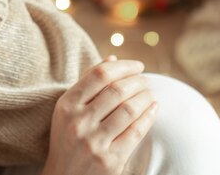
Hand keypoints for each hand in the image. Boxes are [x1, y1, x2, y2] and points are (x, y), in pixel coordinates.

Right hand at [41, 56, 157, 174]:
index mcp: (67, 104)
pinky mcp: (110, 161)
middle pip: (117, 90)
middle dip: (138, 81)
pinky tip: (153, 109)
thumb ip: (88, 83)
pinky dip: (148, 117)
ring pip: (128, 109)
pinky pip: (135, 132)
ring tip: (150, 94)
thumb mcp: (68, 109)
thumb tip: (112, 58)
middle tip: (147, 81)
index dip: (123, 66)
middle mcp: (78, 122)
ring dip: (145, 98)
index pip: (100, 74)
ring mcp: (94, 142)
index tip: (138, 66)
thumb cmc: (68, 137)